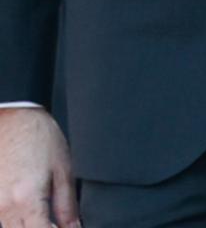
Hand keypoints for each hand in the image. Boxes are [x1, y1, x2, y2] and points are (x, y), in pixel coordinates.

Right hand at [0, 106, 79, 227]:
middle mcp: (5, 207)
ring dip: (29, 225)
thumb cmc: (39, 138)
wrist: (11, 119)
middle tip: (56, 221)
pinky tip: (30, 210)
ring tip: (45, 214)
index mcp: (27, 200)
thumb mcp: (63, 168)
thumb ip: (67, 205)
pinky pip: (3, 220)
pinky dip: (17, 220)